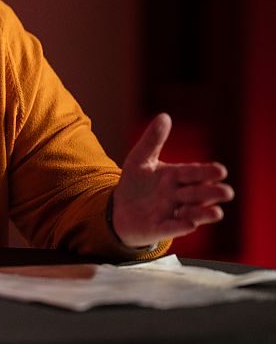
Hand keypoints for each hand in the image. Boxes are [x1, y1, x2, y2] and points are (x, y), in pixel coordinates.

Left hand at [111, 113, 234, 247]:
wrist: (119, 208)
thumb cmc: (136, 183)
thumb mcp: (140, 158)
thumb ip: (153, 140)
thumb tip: (164, 116)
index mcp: (177, 177)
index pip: (194, 173)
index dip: (206, 172)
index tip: (220, 170)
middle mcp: (178, 196)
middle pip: (197, 193)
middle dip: (211, 193)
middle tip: (225, 192)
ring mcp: (170, 213)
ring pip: (192, 213)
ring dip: (203, 213)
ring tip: (216, 212)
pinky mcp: (158, 228)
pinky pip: (171, 228)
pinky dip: (179, 226)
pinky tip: (189, 224)